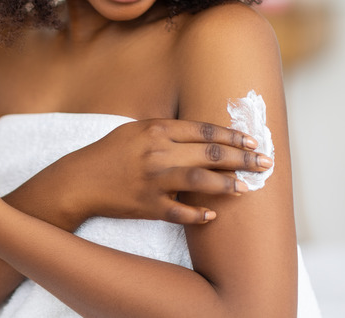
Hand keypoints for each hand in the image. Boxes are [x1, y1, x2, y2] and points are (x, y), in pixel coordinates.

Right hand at [58, 119, 271, 224]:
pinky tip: (213, 215)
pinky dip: (199, 215)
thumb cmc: (108, 153)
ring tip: (247, 188)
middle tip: (265, 162)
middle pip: (211, 153)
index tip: (251, 140)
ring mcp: (154, 180)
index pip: (205, 130)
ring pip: (201, 181)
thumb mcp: (135, 130)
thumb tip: (199, 132)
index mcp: (157, 129)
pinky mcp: (148, 205)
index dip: (232, 135)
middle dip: (243, 158)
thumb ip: (166, 129)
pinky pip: (180, 212)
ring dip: (228, 185)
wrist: (79, 181)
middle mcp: (158, 152)